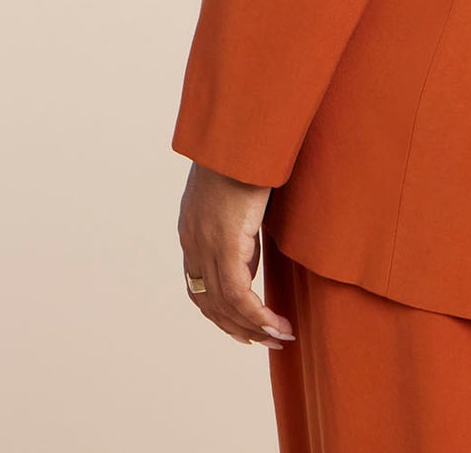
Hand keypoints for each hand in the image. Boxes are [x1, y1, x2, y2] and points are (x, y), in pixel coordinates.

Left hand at [177, 161, 295, 348]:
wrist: (240, 129)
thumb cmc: (244, 150)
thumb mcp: (238, 189)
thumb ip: (239, 215)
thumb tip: (254, 229)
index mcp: (192, 228)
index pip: (199, 284)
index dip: (220, 310)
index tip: (245, 325)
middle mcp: (193, 240)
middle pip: (208, 302)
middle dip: (236, 327)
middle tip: (264, 340)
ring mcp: (206, 243)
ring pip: (224, 305)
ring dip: (252, 327)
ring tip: (278, 337)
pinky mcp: (225, 243)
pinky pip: (238, 295)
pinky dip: (257, 316)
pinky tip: (276, 324)